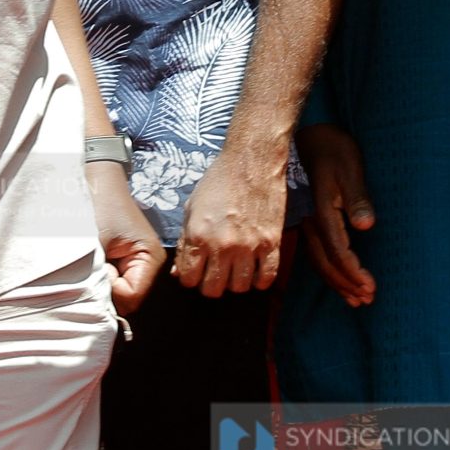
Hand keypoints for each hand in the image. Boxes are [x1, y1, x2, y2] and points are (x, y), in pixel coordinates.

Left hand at [88, 161, 162, 315]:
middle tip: (95, 261)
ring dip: (101, 281)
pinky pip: (113, 281)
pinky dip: (100, 274)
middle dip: (105, 287)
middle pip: (126, 299)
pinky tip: (94, 257)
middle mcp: (149, 265)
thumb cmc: (98, 207)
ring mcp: (138, 263)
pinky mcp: (126, 260)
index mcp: (151, 259)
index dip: (110, 288)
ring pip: (118, 292)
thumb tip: (98, 310)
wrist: (95, 180)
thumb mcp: (97, 245)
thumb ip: (99, 280)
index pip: (130, 298)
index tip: (99, 265)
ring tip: (94, 256)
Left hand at [176, 143, 288, 296]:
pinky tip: (255, 271)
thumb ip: (185, 242)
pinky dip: (260, 280)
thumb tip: (178, 272)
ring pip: (240, 287)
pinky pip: (267, 277)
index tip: (196, 271)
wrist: (252, 160)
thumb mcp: (192, 208)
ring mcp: (249, 246)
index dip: (191, 278)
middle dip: (211, 285)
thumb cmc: (219, 180)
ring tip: (235, 269)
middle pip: (213, 289)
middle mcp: (222, 245)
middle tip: (215, 273)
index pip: (188, 279)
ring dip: (235, 282)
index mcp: (198, 235)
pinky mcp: (272, 242)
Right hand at [294, 124, 375, 306]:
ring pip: (317, 260)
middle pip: (325, 262)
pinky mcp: (306, 218)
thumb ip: (357, 197)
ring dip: (336, 281)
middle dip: (345, 283)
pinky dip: (327, 268)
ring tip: (355, 299)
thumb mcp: (350, 166)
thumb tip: (366, 225)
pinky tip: (336, 276)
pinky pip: (314, 250)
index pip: (336, 250)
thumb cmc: (333, 147)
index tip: (370, 287)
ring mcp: (305, 220)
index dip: (352, 272)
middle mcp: (309, 219)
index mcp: (320, 210)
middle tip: (367, 299)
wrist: (309, 133)